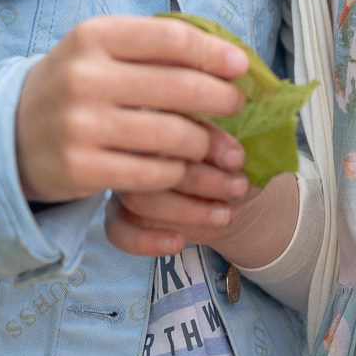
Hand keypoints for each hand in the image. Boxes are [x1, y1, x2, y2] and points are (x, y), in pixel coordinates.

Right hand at [15, 16, 248, 204]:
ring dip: (205, 143)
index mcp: (93, 37)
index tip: (241, 66)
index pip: (172, 39)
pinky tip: (181, 168)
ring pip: (173, 137)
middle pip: (180, 88)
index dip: (215, 53)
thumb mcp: (99, 51)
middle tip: (237, 106)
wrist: (10, 135)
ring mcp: (80, 126)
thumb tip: (228, 57)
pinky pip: (153, 175)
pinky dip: (177, 173)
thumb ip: (153, 47)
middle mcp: (84, 77)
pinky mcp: (80, 169)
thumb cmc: (74, 87)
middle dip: (222, 99)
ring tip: (213, 144)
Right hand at [105, 126, 252, 255]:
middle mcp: (131, 143)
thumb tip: (234, 158)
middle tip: (237, 188)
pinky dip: (147, 241)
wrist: (224, 193)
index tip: (238, 160)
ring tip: (224, 215)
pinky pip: (117, 230)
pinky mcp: (118, 212)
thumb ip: (229, 148)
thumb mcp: (233, 149)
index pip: (171, 121)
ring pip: (138, 198)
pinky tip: (179, 242)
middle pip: (150, 162)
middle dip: (200, 180)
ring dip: (187, 211)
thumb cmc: (226, 161)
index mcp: (158, 113)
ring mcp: (122, 179)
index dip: (206, 141)